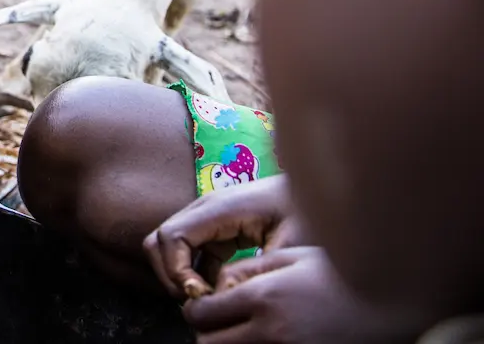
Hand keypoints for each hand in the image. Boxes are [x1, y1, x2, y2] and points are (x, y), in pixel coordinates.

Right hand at [144, 176, 305, 297]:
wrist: (321, 193)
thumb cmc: (310, 214)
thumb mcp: (292, 245)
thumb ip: (257, 271)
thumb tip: (223, 296)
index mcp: (220, 208)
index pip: (171, 236)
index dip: (175, 270)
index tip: (200, 295)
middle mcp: (205, 209)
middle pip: (159, 240)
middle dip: (170, 274)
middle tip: (199, 298)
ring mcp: (207, 217)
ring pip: (168, 246)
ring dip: (179, 274)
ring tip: (207, 296)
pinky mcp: (215, 229)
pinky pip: (188, 251)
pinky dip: (193, 273)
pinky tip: (218, 288)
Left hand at [183, 248, 405, 343]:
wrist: (395, 306)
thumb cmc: (344, 276)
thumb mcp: (295, 258)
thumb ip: (249, 268)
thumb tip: (218, 284)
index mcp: (265, 298)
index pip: (202, 313)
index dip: (197, 309)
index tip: (204, 305)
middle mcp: (271, 332)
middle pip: (208, 343)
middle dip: (207, 332)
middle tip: (219, 322)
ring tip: (242, 331)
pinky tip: (266, 338)